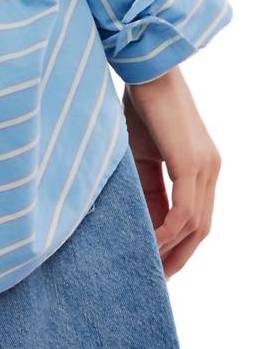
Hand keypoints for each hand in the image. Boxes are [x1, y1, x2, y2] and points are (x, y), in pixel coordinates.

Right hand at [122, 67, 221, 276]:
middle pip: (200, 228)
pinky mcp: (192, 164)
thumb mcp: (140, 153)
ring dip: (171, 249)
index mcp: (200, 166)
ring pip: (195, 224)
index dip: (176, 244)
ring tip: (148, 267)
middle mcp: (210, 170)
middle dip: (179, 256)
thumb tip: (138, 219)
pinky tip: (149, 244)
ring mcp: (205, 167)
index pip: (194, 217)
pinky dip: (167, 232)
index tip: (155, 263)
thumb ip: (145, 185)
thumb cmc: (139, 103)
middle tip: (156, 278)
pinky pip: (184, 212)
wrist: (146, 69)